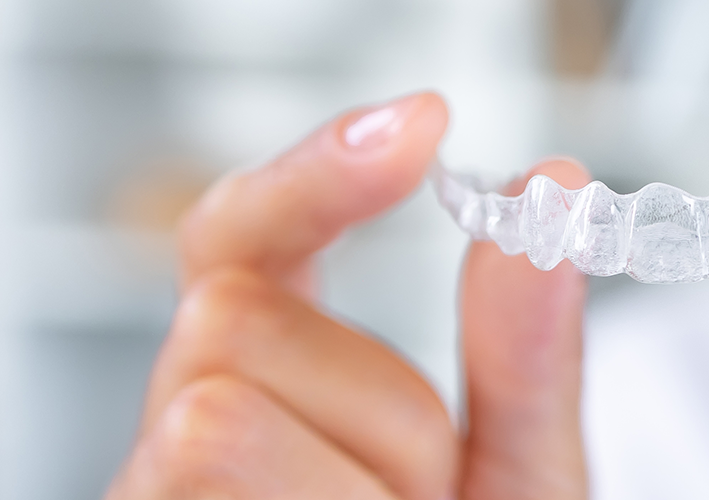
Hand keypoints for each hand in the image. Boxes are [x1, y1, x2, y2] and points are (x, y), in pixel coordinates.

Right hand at [106, 92, 593, 499]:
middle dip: (378, 414)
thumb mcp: (521, 469)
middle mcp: (192, 439)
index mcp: (278, 393)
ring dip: (355, 492)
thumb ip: (528, 354)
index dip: (313, 177)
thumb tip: (553, 189)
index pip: (242, 242)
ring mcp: (155, 495)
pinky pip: (210, 488)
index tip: (421, 123)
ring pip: (215, 420)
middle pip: (229, 320)